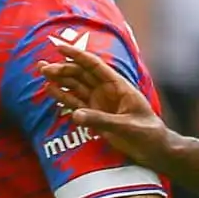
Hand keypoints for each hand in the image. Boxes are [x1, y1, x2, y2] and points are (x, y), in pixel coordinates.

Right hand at [38, 44, 172, 166]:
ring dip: (60, 80)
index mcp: (118, 86)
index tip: (59, 47)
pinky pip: (76, 104)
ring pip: (76, 87)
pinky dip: (64, 97)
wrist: (155, 150)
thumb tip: (76, 115)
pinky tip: (51, 90)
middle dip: (63, 69)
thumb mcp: (127, 127)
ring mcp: (100, 103)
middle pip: (82, 75)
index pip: (95, 66)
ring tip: (43, 73)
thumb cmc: (148, 134)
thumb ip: (102, 120)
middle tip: (44, 68)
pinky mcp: (96, 116)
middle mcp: (107, 91)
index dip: (77, 55)